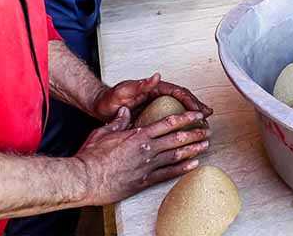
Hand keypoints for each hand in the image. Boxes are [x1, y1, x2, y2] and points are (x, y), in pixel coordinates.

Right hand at [76, 107, 210, 205]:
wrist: (85, 178)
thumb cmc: (91, 155)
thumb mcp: (104, 132)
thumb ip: (118, 122)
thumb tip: (125, 112)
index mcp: (138, 134)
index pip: (168, 122)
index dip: (186, 118)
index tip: (197, 115)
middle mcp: (146, 149)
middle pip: (177, 138)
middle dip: (194, 133)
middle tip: (207, 130)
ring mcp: (147, 166)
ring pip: (176, 155)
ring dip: (193, 149)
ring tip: (206, 145)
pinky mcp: (144, 181)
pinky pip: (168, 174)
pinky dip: (182, 168)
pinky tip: (194, 165)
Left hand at [92, 73, 212, 122]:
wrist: (99, 106)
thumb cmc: (109, 99)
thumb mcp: (124, 91)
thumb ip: (140, 84)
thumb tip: (156, 76)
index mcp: (154, 88)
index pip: (179, 93)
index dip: (191, 101)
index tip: (200, 111)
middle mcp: (157, 95)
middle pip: (183, 99)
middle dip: (197, 107)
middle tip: (208, 117)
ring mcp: (156, 104)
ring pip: (179, 109)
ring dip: (191, 116)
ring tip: (203, 125)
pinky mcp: (152, 114)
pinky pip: (170, 118)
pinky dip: (180, 124)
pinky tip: (185, 132)